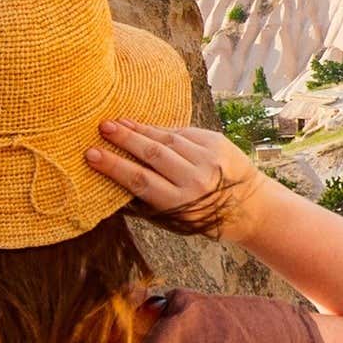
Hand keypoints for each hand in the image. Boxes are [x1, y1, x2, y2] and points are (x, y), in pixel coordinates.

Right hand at [87, 119, 268, 242]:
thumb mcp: (179, 218)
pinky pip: (182, 133)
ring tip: (118, 123)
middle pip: (151, 154)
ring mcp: (207, 158)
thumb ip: (153, 199)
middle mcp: (195, 179)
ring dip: (139, 130)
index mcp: (181, 203)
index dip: (114, 166)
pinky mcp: (216, 142)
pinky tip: (144, 126)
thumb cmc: (206, 216)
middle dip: (124, 140)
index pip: (140, 180)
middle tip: (101, 128)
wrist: (251, 206)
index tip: (92, 154)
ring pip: (166, 139)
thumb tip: (118, 177)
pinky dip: (162, 129)